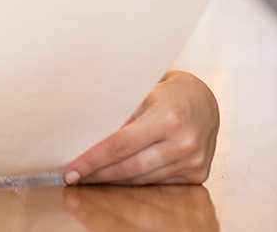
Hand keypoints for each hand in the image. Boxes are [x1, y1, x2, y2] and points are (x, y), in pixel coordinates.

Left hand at [63, 71, 217, 184]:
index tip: (72, 171)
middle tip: (74, 177)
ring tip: (91, 177)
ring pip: (142, 179)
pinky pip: (157, 182)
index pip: (120, 145)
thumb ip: (120, 116)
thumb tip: (86, 138)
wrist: (205, 101)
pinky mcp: (197, 174)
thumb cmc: (169, 93)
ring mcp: (192, 161)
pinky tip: (118, 177)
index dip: (93, 160)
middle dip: (98, 175)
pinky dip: (135, 181)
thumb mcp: (143, 94)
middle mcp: (183, 142)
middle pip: (129, 168)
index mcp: (167, 118)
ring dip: (114, 181)